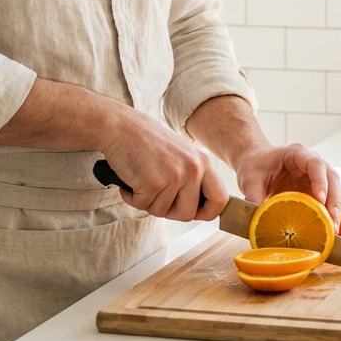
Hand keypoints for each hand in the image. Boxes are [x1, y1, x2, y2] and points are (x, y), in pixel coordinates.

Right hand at [102, 111, 229, 222]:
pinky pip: (142, 206)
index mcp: (203, 161)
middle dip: (169, 212)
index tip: (193, 213)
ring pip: (162, 212)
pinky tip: (131, 178)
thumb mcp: (181, 154)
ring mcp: (174, 175)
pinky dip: (132, 197)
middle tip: (156, 195)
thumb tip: (200, 210)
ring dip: (147, 201)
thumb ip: (193, 177)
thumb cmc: (147, 141)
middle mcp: (193, 168)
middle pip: (188, 214)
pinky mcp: (153, 182)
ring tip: (142, 179)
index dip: (206, 213)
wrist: (120, 125)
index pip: (220, 200)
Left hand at [233, 143, 340, 226]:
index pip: (315, 163)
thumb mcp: (249, 179)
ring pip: (333, 189)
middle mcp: (310, 163)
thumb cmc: (253, 165)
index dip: (320, 181)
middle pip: (331, 177)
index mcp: (296, 153)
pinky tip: (327, 231)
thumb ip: (254, 197)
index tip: (320, 199)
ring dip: (334, 210)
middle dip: (334, 199)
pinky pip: (325, 200)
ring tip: (333, 231)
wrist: (254, 163)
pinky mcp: (313, 189)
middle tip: (332, 222)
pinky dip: (327, 214)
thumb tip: (259, 222)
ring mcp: (314, 176)